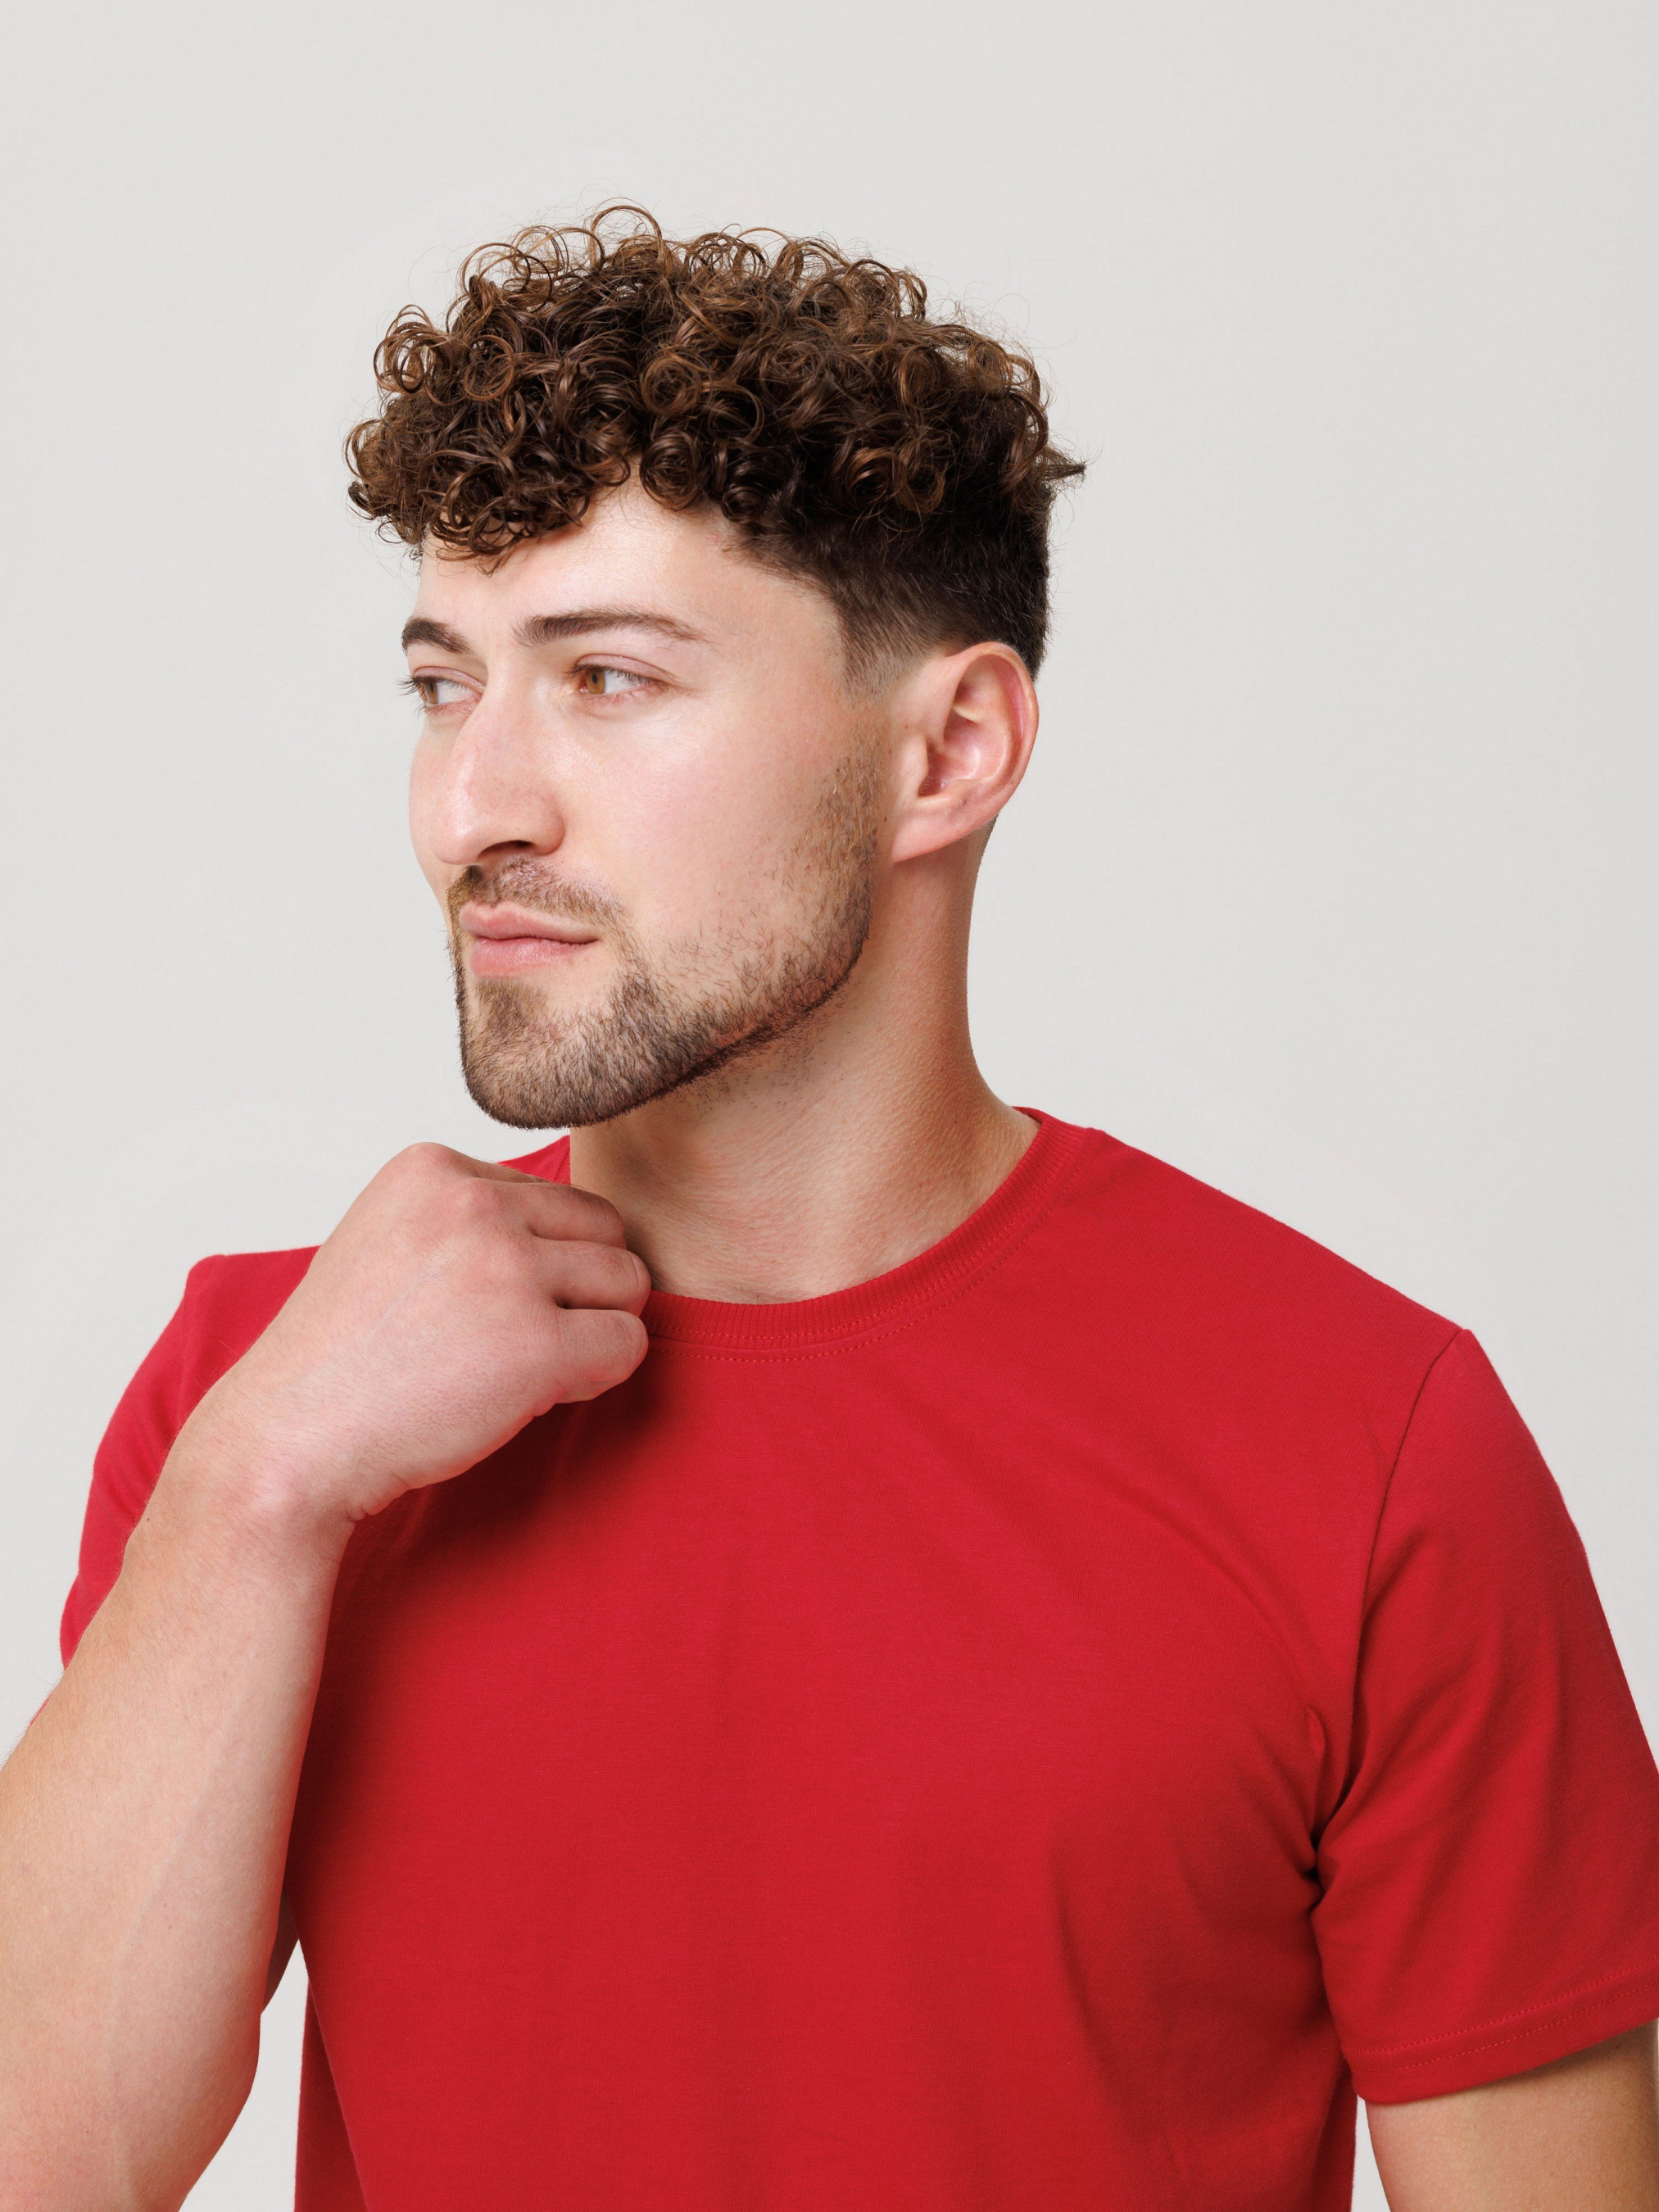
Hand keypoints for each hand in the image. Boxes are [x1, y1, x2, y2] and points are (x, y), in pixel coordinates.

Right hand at [168, 1144, 649, 1538]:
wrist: (290, 1440)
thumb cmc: (342, 1357)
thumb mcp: (389, 1238)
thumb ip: (471, 1217)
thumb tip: (578, 1229)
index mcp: (434, 1168)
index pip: (555, 1198)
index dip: (538, 1261)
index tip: (474, 1307)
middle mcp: (474, 1203)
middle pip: (606, 1230)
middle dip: (580, 1289)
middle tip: (514, 1341)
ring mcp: (507, 1269)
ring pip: (629, 1283)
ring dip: (593, 1331)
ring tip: (520, 1367)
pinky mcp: (537, 1342)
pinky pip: (628, 1344)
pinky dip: (600, 1376)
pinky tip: (537, 1395)